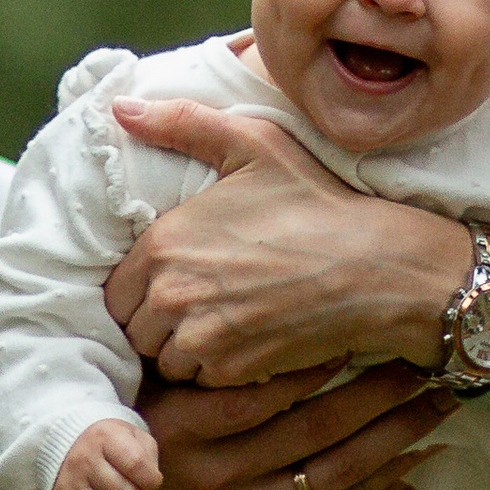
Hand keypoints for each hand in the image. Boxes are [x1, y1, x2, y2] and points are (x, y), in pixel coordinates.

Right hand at [51, 417, 162, 489]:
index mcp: (103, 437)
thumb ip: (147, 455)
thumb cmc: (110, 445)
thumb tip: (151, 483)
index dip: (152, 480)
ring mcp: (69, 486)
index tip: (153, 482)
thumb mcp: (132, 436)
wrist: (66, 449)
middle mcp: (82, 461)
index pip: (136, 464)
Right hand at [76, 361, 449, 489]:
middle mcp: (213, 479)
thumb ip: (199, 360)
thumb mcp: (154, 395)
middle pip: (315, 430)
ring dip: (397, 437)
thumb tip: (270, 303)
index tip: (364, 334)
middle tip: (428, 362)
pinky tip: (416, 456)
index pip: (263, 392)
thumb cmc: (146, 443)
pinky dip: (382, 485)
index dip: (321, 364)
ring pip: (336, 473)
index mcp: (181, 429)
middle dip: (381, 394)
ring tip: (439, 404)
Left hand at [104, 95, 469, 382]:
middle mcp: (172, 293)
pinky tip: (248, 341)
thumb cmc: (315, 203)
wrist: (374, 267)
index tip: (175, 281)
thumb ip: (182, 124)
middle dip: (159, 322)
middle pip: (135, 329)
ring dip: (186, 348)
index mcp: (163, 241)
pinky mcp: (232, 370)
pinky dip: (218, 369)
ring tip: (224, 323)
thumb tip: (121, 109)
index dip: (142, 288)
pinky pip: (202, 381)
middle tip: (201, 304)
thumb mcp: (254, 145)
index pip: (116, 289)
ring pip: (166, 360)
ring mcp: (201, 337)